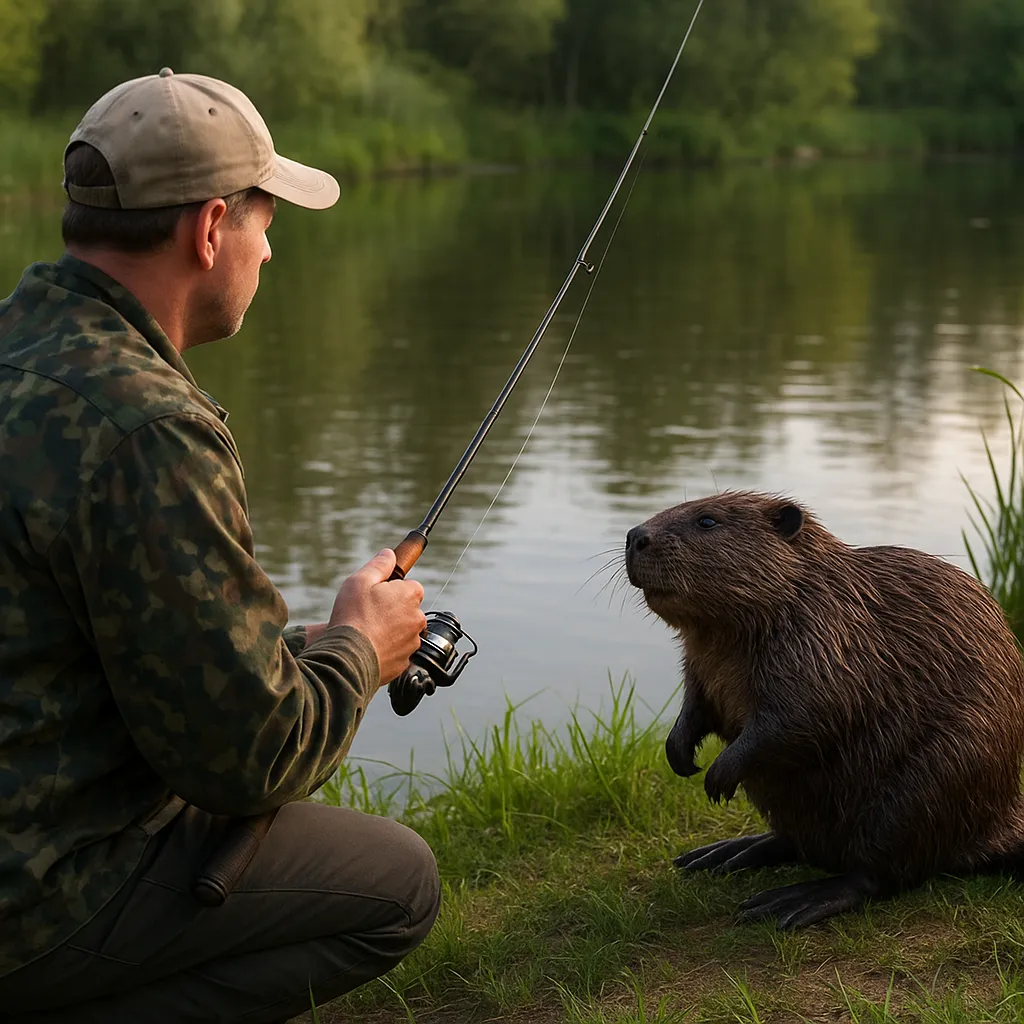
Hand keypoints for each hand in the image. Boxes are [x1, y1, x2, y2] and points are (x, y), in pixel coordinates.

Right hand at [328, 550, 426, 687]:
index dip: (392, 590)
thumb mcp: (360, 580)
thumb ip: (379, 565)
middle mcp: (418, 618)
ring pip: (403, 632)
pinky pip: (397, 652)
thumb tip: (389, 554)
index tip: (378, 595)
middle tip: (369, 614)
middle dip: (392, 611)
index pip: (410, 586)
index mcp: (411, 594)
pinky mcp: (405, 662)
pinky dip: (387, 650)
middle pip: (407, 610)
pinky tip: (370, 648)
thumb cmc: (353, 617)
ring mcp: (413, 642)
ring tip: (367, 633)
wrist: (348, 658)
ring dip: (390, 631)